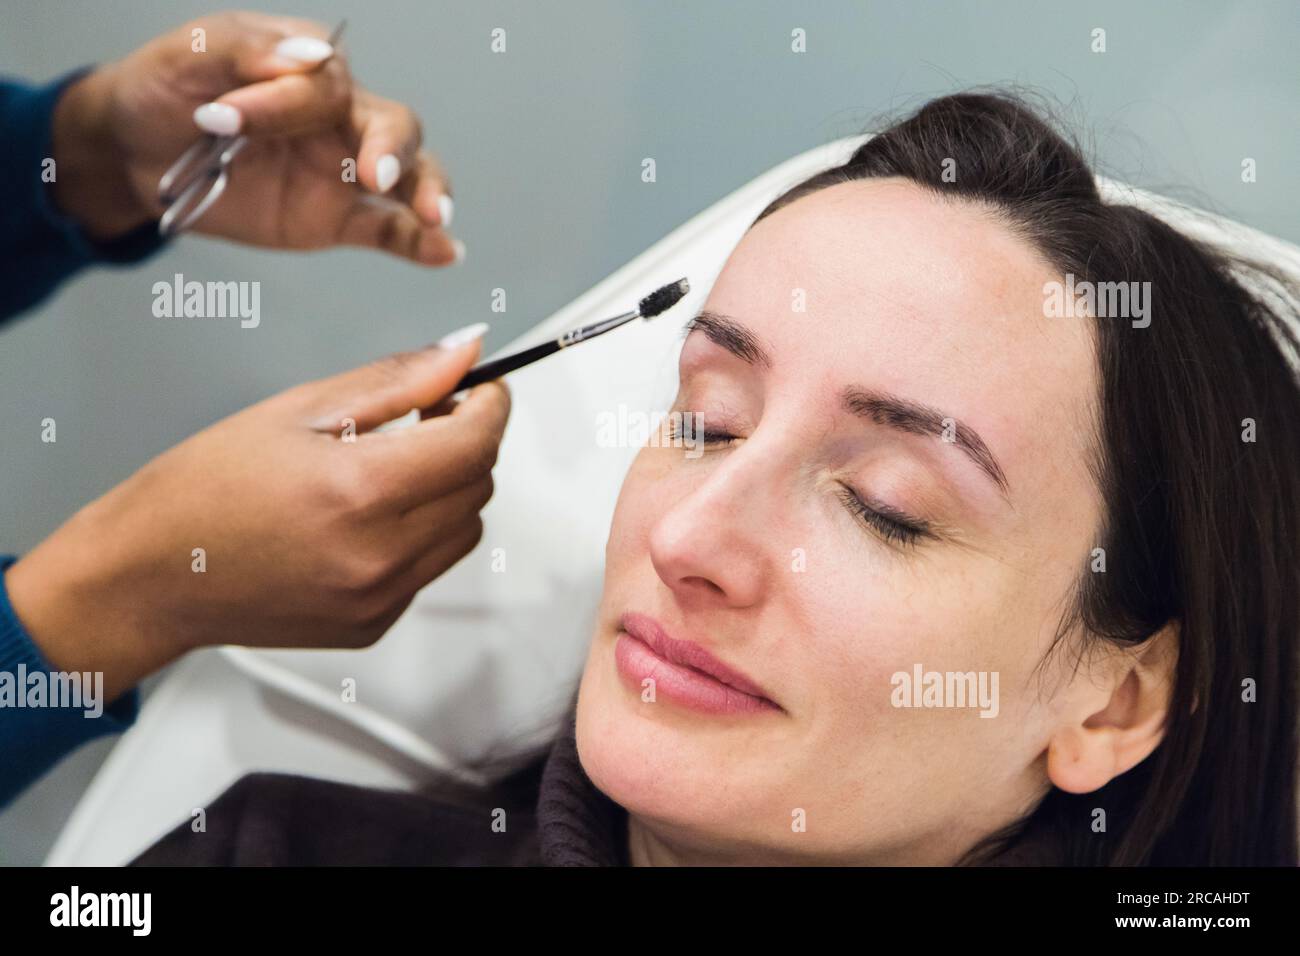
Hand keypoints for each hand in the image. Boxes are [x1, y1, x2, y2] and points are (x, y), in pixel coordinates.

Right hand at [5, 331, 506, 700]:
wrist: (149, 577)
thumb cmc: (202, 490)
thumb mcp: (298, 410)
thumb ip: (396, 380)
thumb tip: (462, 352)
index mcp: (359, 492)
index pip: (475, 443)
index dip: (491, 405)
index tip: (482, 387)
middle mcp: (379, 555)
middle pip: (478, 485)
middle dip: (466, 441)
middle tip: (427, 415)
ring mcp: (379, 598)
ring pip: (465, 528)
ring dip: (449, 489)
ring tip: (392, 465)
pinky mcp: (374, 624)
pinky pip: (430, 567)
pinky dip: (420, 533)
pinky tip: (366, 516)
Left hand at [51, 10, 456, 264]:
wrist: (135, 153)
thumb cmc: (164, 91)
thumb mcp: (189, 55)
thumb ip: (247, 51)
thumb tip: (312, 56)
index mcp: (308, 67)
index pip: (324, 83)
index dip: (284, 102)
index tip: (224, 120)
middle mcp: (339, 116)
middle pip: (393, 125)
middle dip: (391, 149)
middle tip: (374, 175)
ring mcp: (343, 170)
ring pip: (409, 174)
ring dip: (425, 190)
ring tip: (431, 215)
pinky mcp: (337, 218)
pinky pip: (388, 230)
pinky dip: (419, 243)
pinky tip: (445, 253)